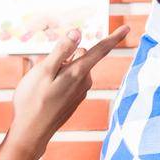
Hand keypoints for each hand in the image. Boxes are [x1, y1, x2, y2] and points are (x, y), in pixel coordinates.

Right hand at [8, 26, 128, 153]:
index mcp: (79, 72)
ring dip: (61, 67)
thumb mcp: (44, 71)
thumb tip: (78, 32)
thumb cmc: (34, 101)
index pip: (101, 50)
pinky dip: (60, 78)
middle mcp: (85, 81)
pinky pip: (70, 79)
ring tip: (42, 82)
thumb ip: (61, 51)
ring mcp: (80, 91)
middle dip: (67, 54)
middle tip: (45, 68)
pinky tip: (45, 90)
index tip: (127, 27)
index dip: (114, 37)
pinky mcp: (74, 98)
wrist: (32, 132)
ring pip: (74, 67)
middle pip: (82, 55)